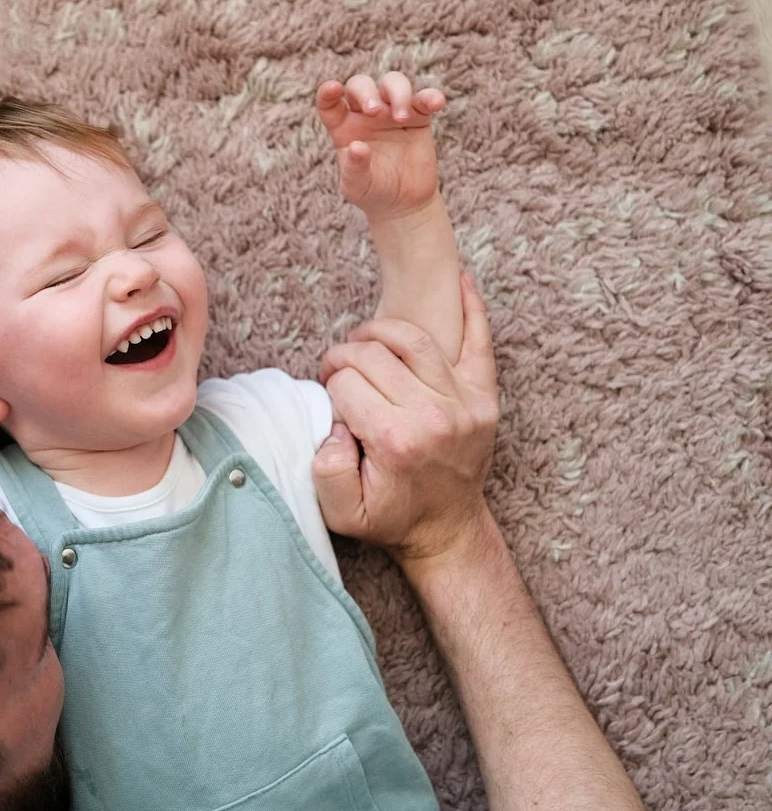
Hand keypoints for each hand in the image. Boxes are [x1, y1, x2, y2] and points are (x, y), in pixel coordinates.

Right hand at [311, 272, 499, 562]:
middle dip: (344, 355)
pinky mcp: (484, 396)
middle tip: (336, 369)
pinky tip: (459, 280)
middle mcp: (433, 416)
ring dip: (380, 330)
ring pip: (414, 339)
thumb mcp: (342, 513)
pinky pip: (480, 341)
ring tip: (364, 341)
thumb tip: (335, 428)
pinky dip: (472, 307)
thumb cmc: (390, 518)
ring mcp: (464, 403)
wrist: (447, 531)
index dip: (328, 384)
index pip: (346, 383)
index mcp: (396, 440)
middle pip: (374, 355)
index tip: (329, 397)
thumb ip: (326, 472)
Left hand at [317, 71, 446, 221]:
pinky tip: (436, 103)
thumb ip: (355, 167)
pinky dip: (431, 96)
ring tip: (402, 118)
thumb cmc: (372, 192)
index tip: (333, 88)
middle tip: (375, 111)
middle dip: (366, 92)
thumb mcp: (357, 185)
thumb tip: (357, 146)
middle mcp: (365, 115)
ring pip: (393, 83)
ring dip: (398, 93)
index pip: (330, 104)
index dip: (327, 92)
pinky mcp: (418, 117)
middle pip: (361, 85)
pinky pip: (424, 98)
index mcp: (343, 128)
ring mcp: (392, 112)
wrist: (403, 203)